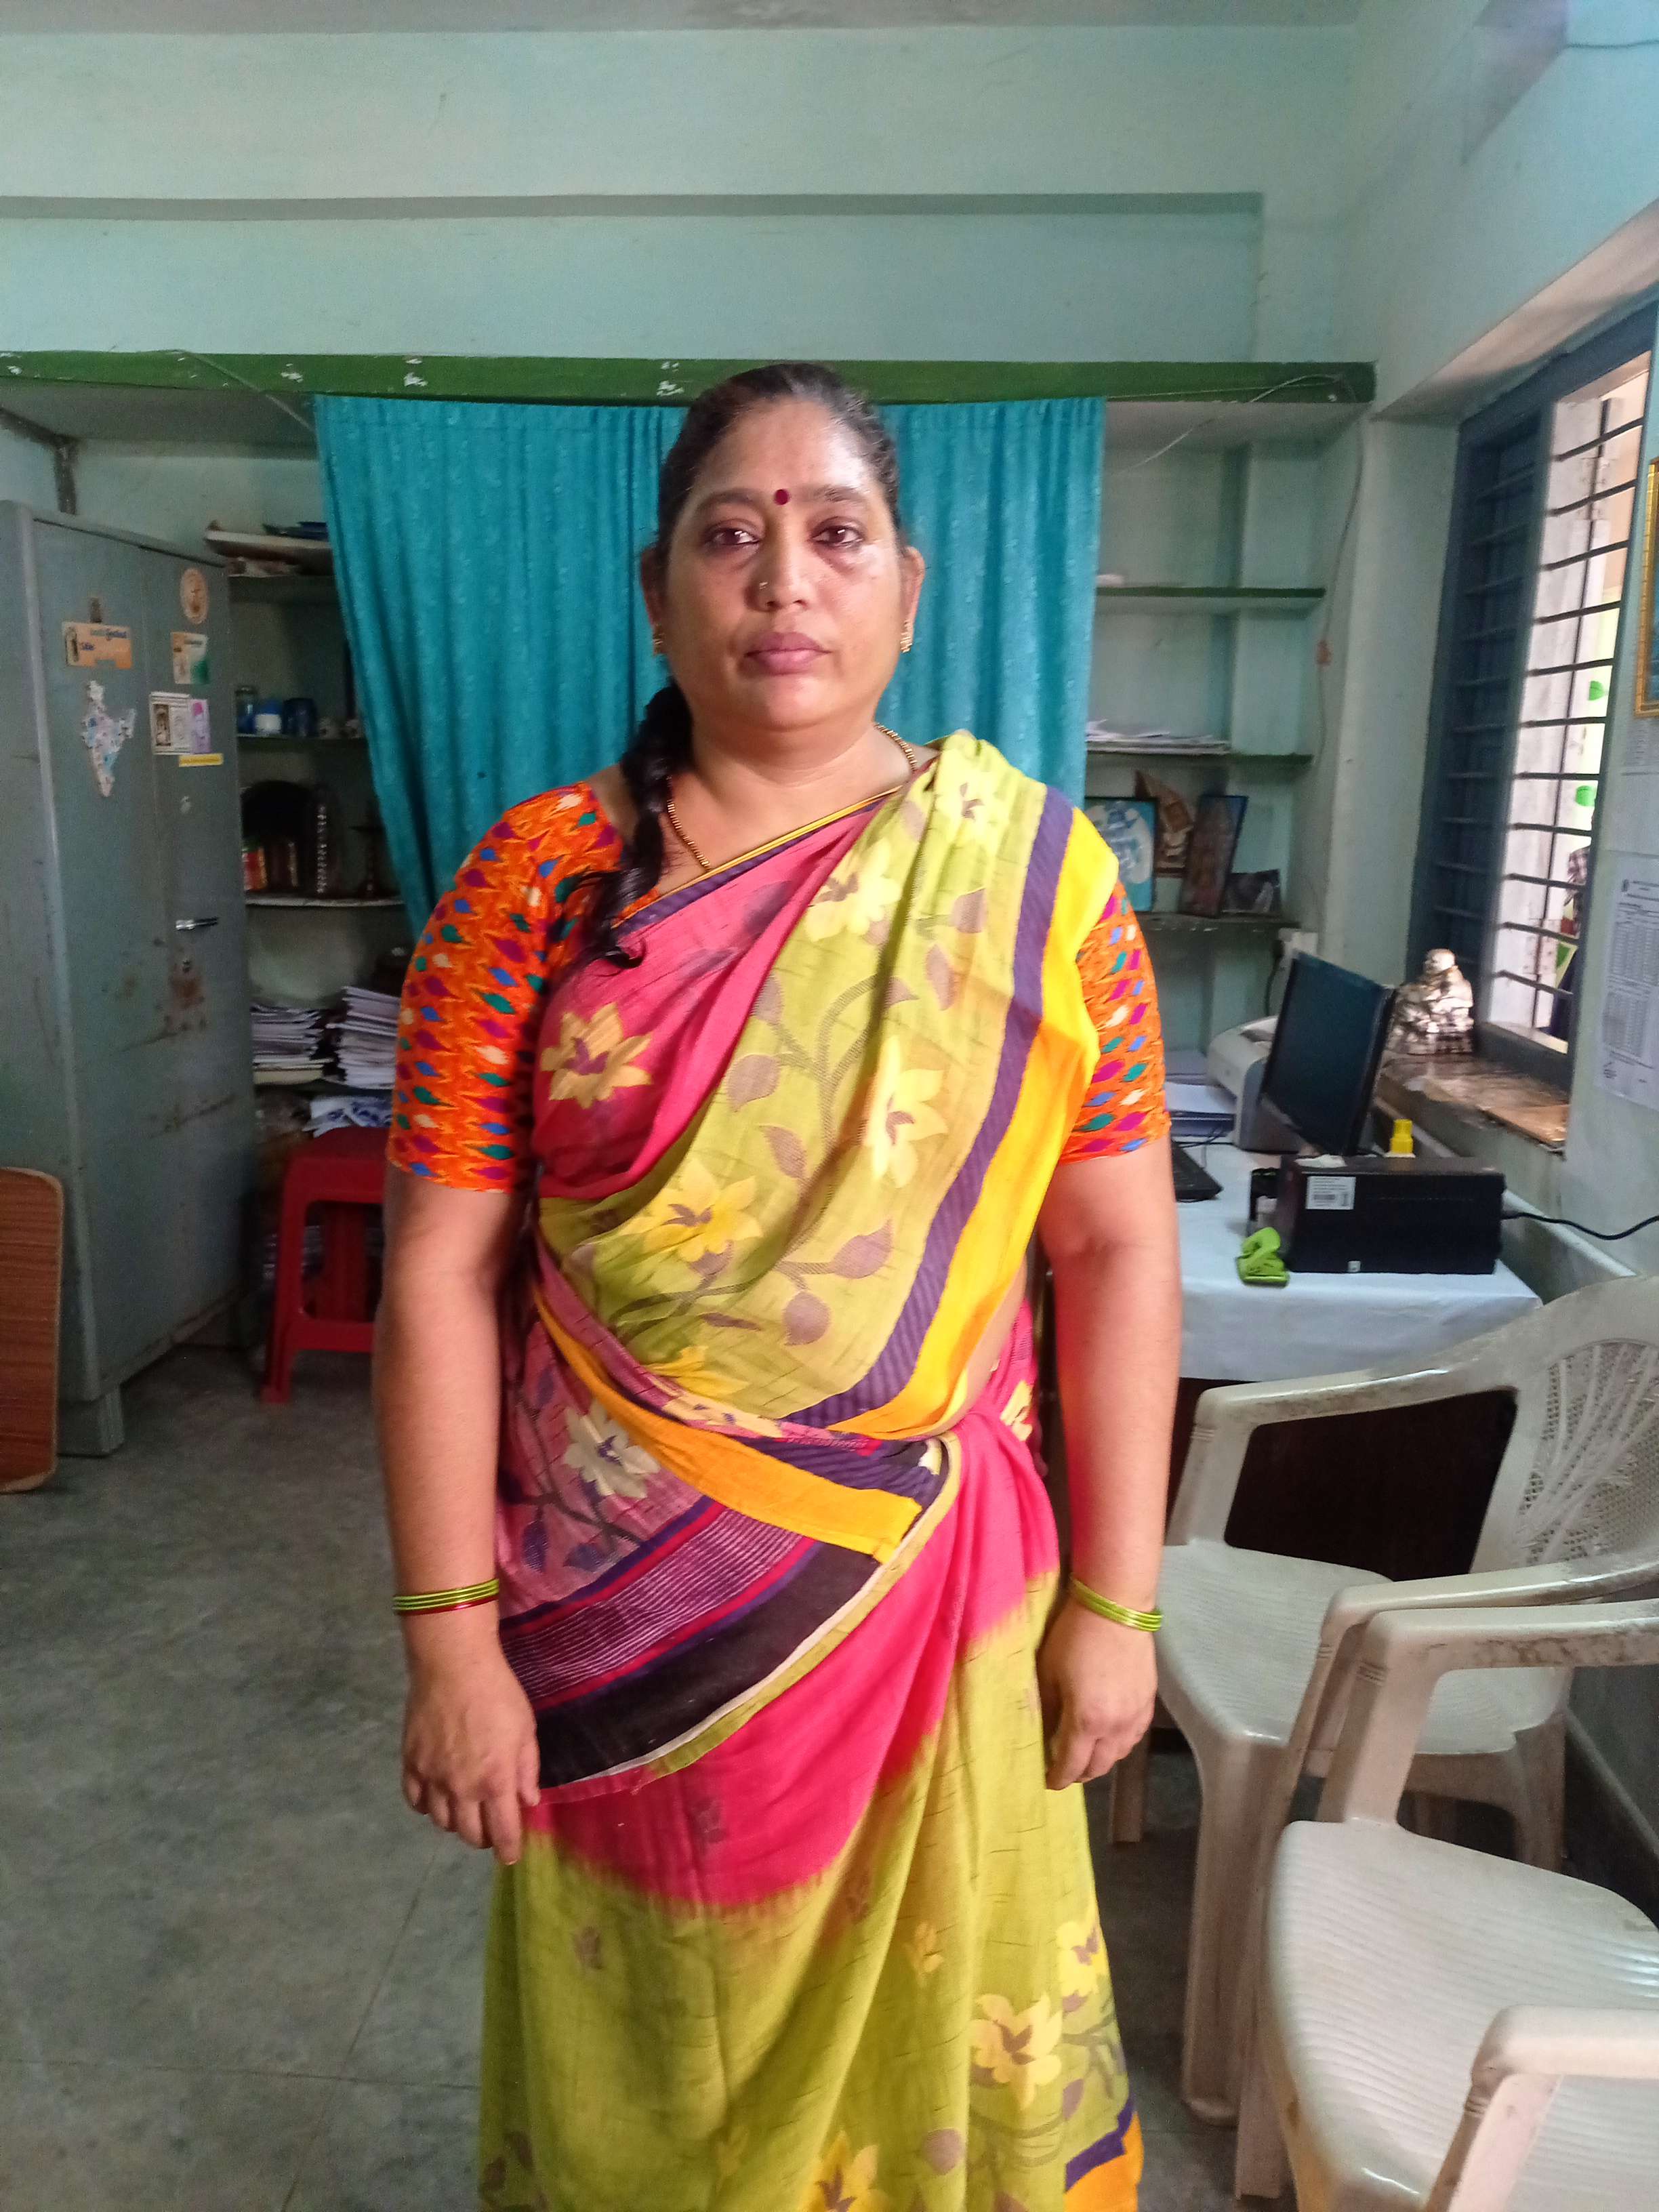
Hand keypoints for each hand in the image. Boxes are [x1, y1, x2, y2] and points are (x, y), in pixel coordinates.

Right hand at [401, 1617, 541, 1864]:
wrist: (452, 1665)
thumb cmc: (498, 1693)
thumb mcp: (525, 1729)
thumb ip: (527, 1769)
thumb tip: (528, 1801)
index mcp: (495, 1781)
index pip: (502, 1831)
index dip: (507, 1849)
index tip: (510, 1856)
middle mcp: (462, 1787)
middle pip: (469, 1833)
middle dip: (482, 1838)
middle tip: (489, 1831)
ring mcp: (432, 1777)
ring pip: (441, 1821)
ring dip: (456, 1824)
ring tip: (465, 1813)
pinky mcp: (410, 1763)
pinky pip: (415, 1801)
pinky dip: (426, 1807)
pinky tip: (436, 1799)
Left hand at [1036, 1599, 1156, 1789]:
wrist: (1116, 1608)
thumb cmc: (1074, 1637)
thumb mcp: (1048, 1672)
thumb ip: (1046, 1709)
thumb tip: (1043, 1733)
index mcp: (1086, 1721)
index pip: (1071, 1765)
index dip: (1057, 1778)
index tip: (1047, 1781)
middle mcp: (1115, 1727)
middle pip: (1098, 1767)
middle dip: (1078, 1773)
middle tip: (1063, 1767)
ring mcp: (1136, 1716)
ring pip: (1118, 1755)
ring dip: (1100, 1760)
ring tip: (1085, 1751)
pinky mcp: (1149, 1702)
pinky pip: (1134, 1737)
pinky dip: (1119, 1744)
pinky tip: (1109, 1734)